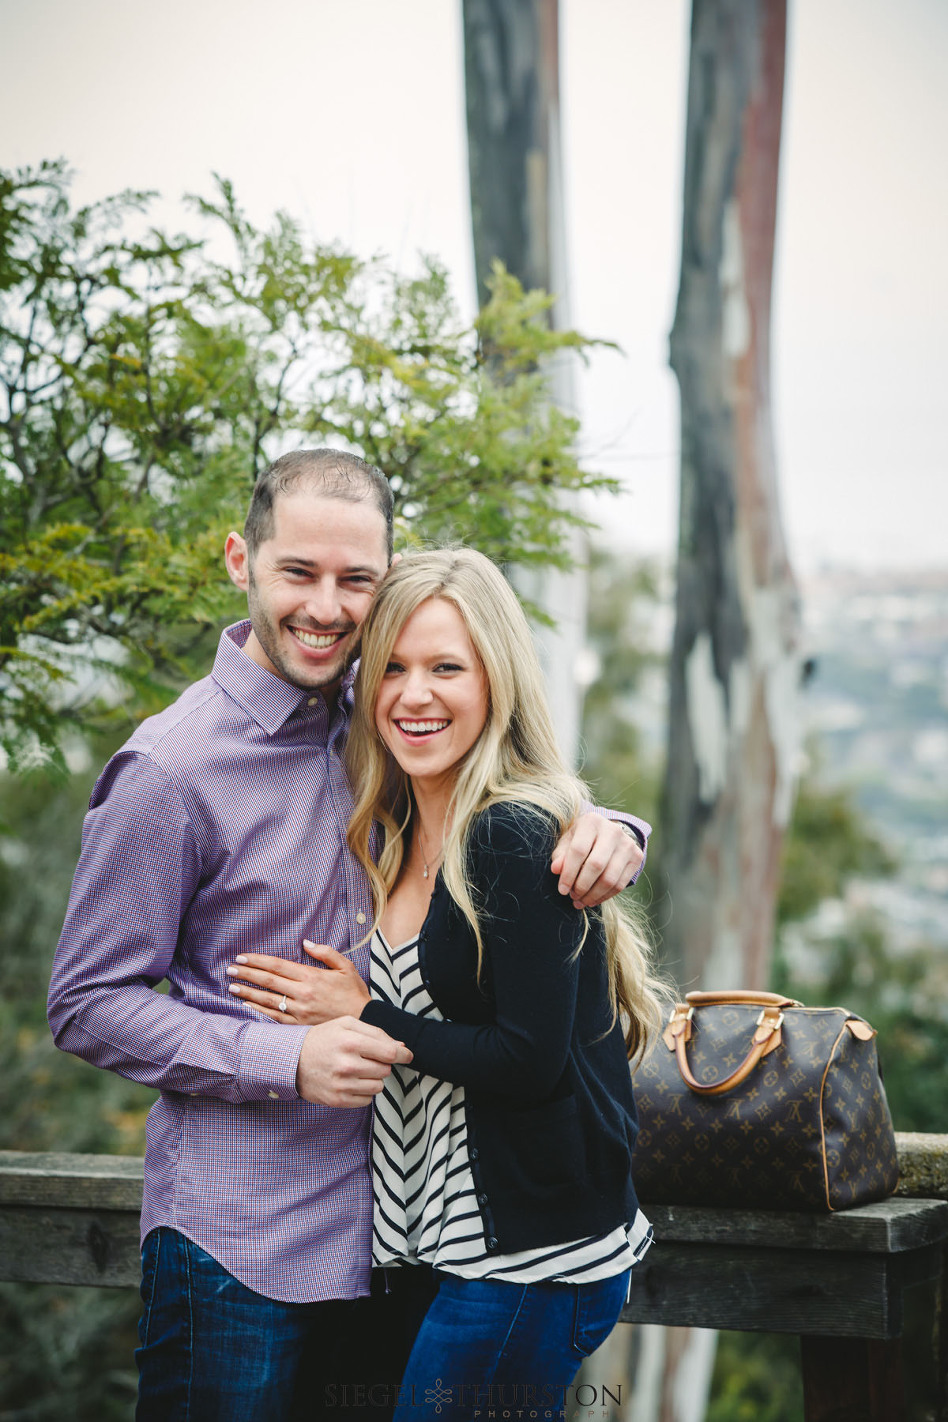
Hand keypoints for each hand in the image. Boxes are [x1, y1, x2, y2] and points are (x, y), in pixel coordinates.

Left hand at [226, 942, 369, 1024]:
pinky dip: (258, 1011)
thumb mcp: (346, 967)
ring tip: (232, 987)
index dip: (258, 960)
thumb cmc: (354, 994)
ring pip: (267, 1000)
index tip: (242, 957)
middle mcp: (303, 993)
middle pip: (268, 981)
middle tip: (230, 969)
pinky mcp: (299, 1025)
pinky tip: (246, 1005)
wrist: (365, 1022)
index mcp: (312, 976)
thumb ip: (326, 952)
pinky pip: (274, 1017)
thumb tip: (306, 942)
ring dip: (248, 992)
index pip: (278, 965)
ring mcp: (300, 1011)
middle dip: (247, 973)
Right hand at [296, 1017, 412, 1107]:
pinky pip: (367, 1100)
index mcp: (351, 1042)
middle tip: (366, 1058)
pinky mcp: (338, 1100)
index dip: (403, 1054)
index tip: (407, 1055)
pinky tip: (351, 1081)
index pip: (390, 1053)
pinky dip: (364, 1092)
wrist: (291, 1060)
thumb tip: (402, 1047)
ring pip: (379, 1086)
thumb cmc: (323, 1038)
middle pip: (386, 1070)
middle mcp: (347, 1065)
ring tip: (357, 1070)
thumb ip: (376, 1033)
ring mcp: (342, 1085)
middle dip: (381, 1064)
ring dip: (373, 1078)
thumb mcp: (346, 1024)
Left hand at [551, 814, 644, 908]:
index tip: (562, 890)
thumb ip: (560, 855)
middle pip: (596, 865)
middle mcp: (613, 831)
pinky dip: (605, 896)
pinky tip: (593, 899)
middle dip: (582, 886)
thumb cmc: (582, 839)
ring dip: (593, 895)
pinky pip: (620, 884)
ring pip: (609, 878)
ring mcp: (627, 844)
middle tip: (572, 896)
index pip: (578, 850)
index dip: (569, 873)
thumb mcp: (568, 842)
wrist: (609, 833)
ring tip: (581, 900)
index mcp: (592, 822)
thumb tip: (556, 870)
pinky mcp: (636, 857)